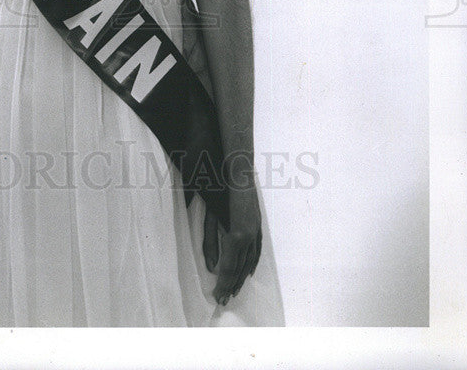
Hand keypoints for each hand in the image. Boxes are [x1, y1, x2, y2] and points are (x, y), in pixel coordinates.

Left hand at [203, 186, 261, 305]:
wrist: (236, 164)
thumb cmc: (217, 185)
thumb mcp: (209, 214)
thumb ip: (210, 241)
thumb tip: (213, 267)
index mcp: (236, 234)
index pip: (229, 267)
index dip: (223, 284)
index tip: (217, 297)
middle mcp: (250, 234)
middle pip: (240, 267)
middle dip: (232, 285)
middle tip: (223, 300)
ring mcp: (256, 228)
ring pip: (250, 260)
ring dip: (242, 277)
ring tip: (234, 290)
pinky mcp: (257, 221)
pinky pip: (257, 248)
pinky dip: (252, 262)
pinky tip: (249, 270)